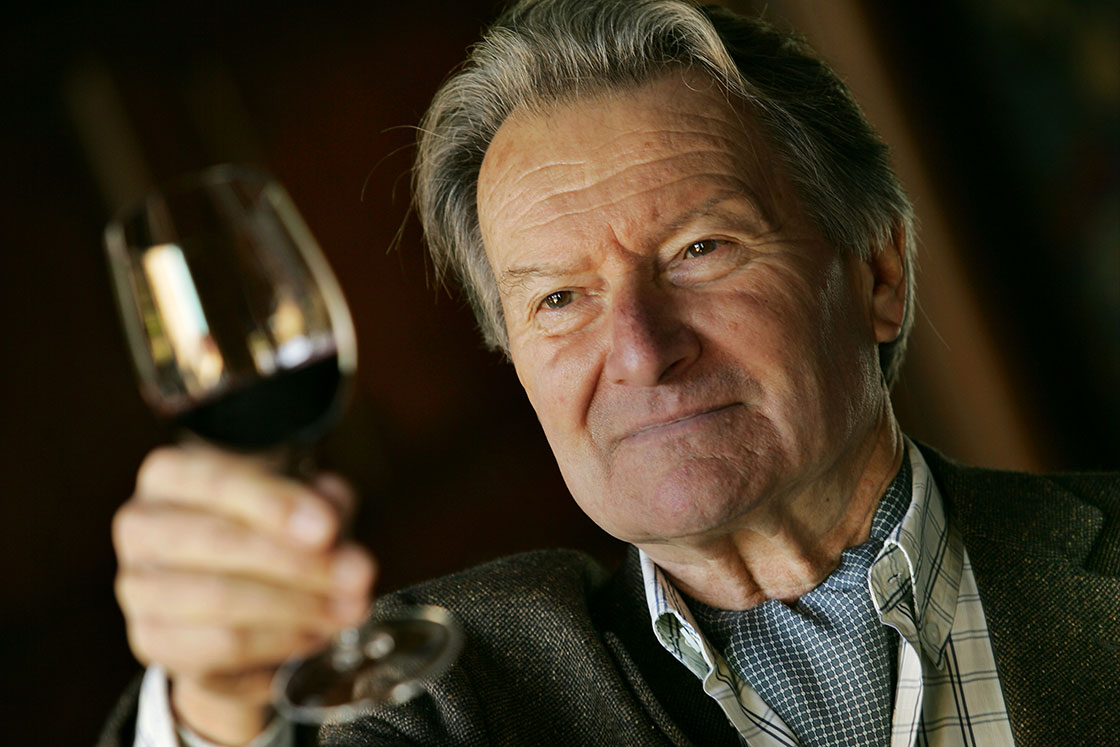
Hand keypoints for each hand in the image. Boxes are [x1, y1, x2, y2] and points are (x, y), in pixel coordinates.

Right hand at [112, 444, 375, 744]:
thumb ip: (323, 506)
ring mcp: (138, 586)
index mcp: (170, 473)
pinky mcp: (152, 640)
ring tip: (349, 608)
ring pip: (220, 598)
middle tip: (359, 575)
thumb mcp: (307, 503)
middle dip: (298, 563)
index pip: (215, 481)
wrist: (242, 602)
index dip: (274, 505)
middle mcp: (141, 524)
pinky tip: (316, 633)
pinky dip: (278, 640)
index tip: (326, 529)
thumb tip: (331, 532)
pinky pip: (220, 646)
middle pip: (218, 542)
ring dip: (297, 606)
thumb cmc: (275, 531)